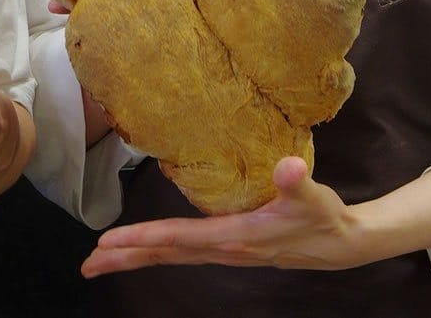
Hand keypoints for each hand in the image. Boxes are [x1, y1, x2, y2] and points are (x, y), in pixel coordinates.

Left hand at [82, 157, 370, 275]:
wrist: (343, 243)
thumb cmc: (324, 216)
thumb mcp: (314, 197)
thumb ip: (298, 182)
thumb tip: (287, 166)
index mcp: (237, 236)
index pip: (181, 238)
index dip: (146, 237)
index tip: (110, 240)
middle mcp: (225, 248)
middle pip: (166, 255)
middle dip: (126, 258)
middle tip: (87, 262)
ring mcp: (225, 252)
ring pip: (170, 257)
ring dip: (135, 258)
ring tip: (100, 261)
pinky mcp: (228, 248)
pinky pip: (182, 253)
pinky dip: (156, 251)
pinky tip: (142, 249)